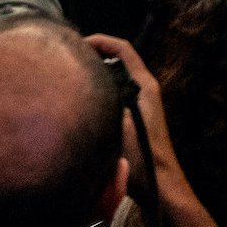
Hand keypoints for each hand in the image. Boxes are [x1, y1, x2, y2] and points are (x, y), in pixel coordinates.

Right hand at [83, 33, 168, 188]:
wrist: (159, 185)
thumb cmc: (143, 155)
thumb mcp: (122, 122)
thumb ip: (107, 98)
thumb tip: (84, 83)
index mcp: (145, 85)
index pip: (123, 49)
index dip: (101, 41)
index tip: (77, 44)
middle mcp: (144, 90)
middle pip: (117, 61)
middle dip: (94, 56)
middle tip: (67, 61)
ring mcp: (139, 104)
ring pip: (113, 79)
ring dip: (94, 75)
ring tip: (69, 78)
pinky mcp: (132, 119)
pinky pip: (111, 96)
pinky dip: (96, 93)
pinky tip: (78, 103)